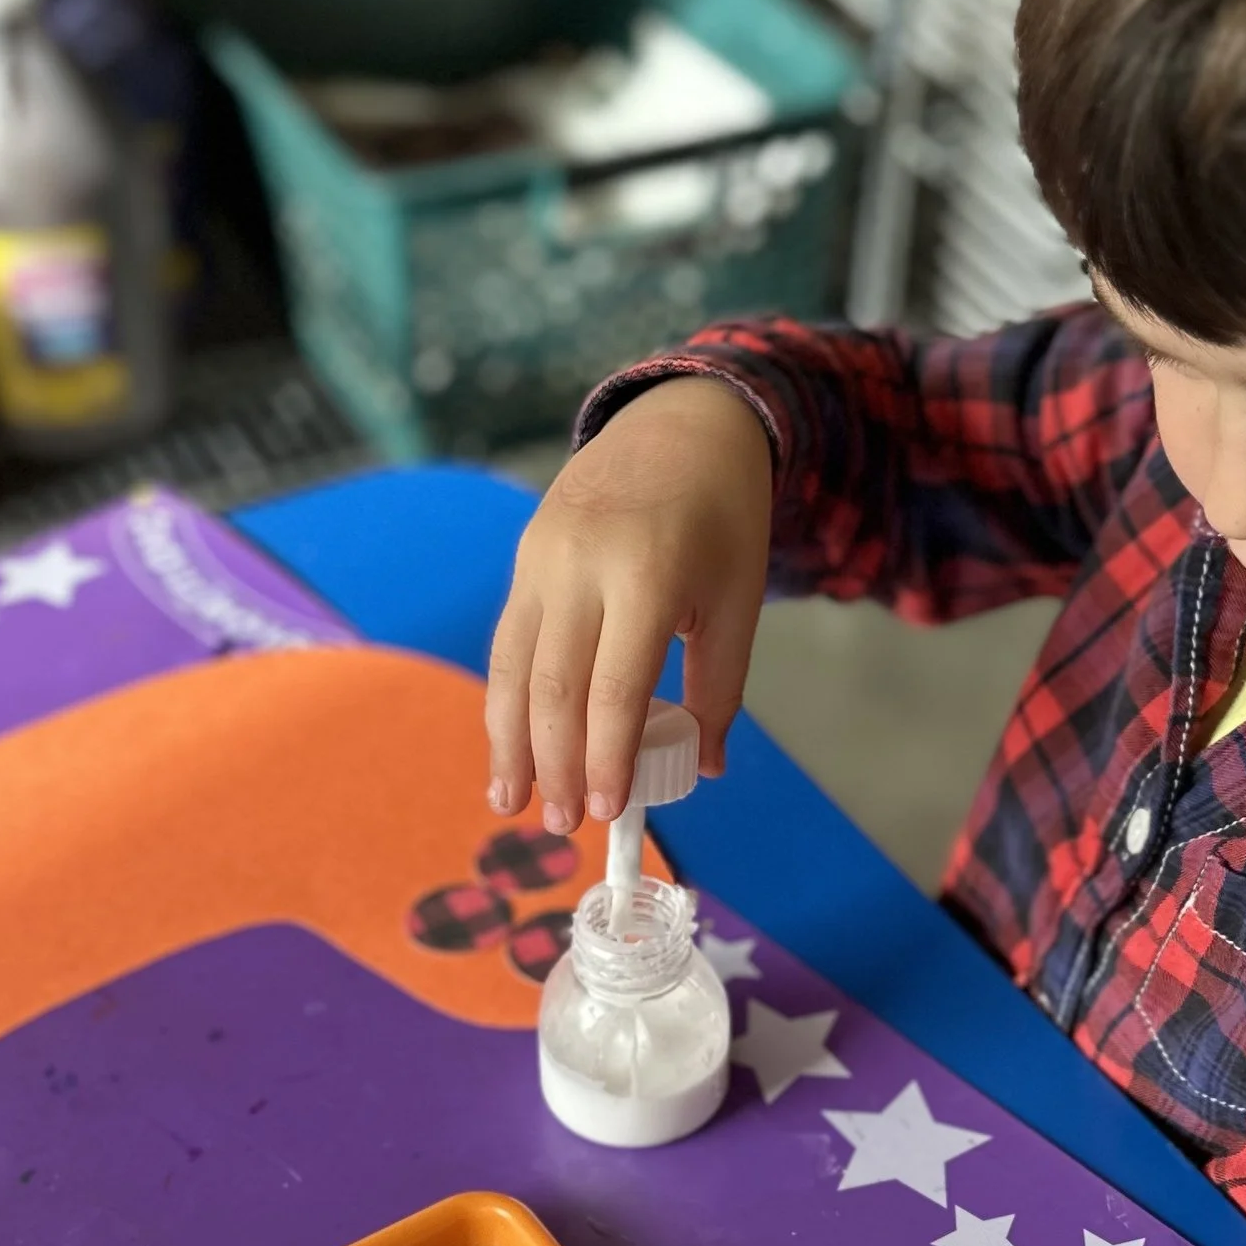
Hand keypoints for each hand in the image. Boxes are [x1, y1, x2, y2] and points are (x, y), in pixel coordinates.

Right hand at [485, 373, 773, 835]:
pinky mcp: (525, 557)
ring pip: (515, 668)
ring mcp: (543, 557)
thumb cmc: (722, 517)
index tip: (606, 811)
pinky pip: (508, 643)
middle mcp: (582, 563)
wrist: (682, 420)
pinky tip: (508, 747)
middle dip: (554, 764)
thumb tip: (702, 767)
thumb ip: (720, 688)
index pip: (615, 687)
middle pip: (554, 686)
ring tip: (512, 803)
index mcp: (649, 572)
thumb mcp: (740, 600)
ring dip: (510, 743)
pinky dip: (505, 701)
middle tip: (560, 825)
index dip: (605, 756)